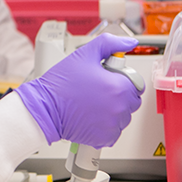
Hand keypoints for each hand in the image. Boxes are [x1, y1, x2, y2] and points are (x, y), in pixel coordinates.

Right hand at [14, 34, 141, 147]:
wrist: (44, 108)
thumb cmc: (61, 84)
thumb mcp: (84, 54)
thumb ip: (109, 44)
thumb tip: (129, 42)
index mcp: (118, 87)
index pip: (136, 84)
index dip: (122, 79)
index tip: (107, 78)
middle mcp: (119, 108)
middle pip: (131, 101)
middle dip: (118, 95)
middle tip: (97, 90)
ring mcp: (112, 125)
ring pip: (123, 117)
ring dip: (112, 110)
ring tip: (91, 103)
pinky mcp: (104, 138)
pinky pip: (114, 131)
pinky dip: (104, 126)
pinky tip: (90, 116)